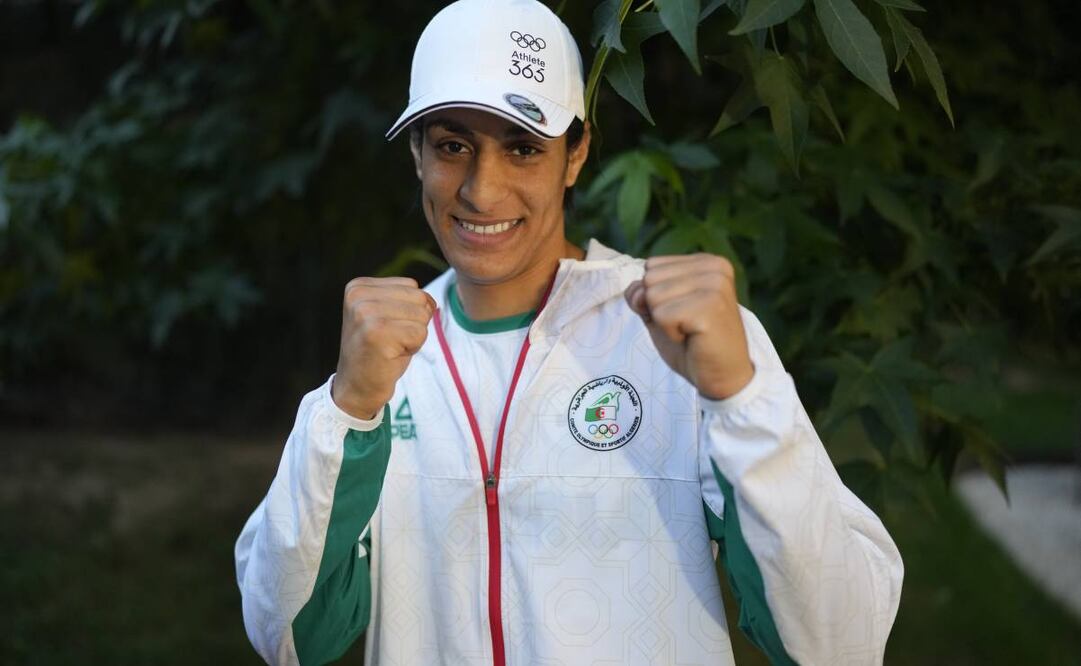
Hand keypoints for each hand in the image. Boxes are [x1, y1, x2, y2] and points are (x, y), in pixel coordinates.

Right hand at [332, 277, 435, 419]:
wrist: (356, 388)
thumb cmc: (378, 352)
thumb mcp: (387, 316)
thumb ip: (407, 299)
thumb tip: (432, 302)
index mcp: (358, 287)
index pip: (412, 286)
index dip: (409, 312)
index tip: (386, 329)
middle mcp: (358, 296)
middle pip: (419, 298)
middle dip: (414, 323)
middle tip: (390, 341)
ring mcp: (365, 314)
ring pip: (422, 315)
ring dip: (414, 336)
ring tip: (390, 347)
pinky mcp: (376, 334)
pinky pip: (420, 333)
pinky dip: (413, 348)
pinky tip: (391, 356)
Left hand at [624, 254, 753, 399]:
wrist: (722, 376)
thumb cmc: (692, 343)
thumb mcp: (659, 311)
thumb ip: (642, 293)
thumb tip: (638, 293)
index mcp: (706, 262)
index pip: (651, 266)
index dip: (656, 297)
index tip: (683, 312)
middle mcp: (714, 267)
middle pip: (650, 279)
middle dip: (658, 308)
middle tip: (686, 324)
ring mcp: (715, 285)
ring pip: (653, 296)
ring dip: (665, 322)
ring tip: (690, 330)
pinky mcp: (710, 307)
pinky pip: (662, 316)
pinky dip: (671, 333)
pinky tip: (693, 337)